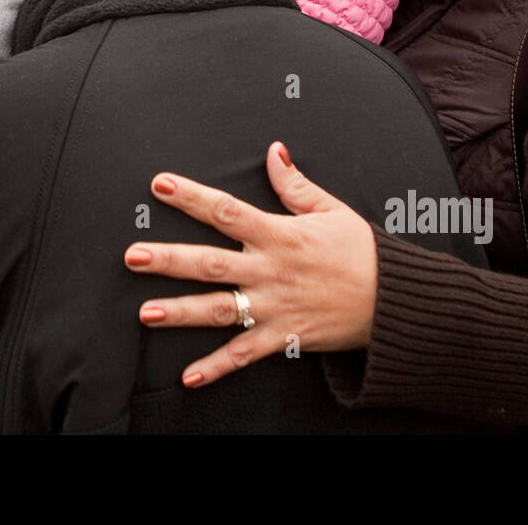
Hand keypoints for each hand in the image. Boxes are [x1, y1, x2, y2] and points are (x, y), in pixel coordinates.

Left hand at [123, 141, 377, 387]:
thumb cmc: (362, 252)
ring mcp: (276, 307)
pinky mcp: (285, 337)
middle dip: (170, 259)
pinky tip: (188, 376)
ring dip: (182, 313)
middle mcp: (271, 271)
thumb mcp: (331, 210)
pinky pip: (246, 353)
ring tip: (146, 313)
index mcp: (280, 234)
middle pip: (212, 263)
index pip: (227, 211)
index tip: (160, 185)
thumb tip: (273, 151)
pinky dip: (218, 366)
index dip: (192, 197)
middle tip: (133, 256)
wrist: (395, 301)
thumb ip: (295, 185)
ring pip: (220, 309)